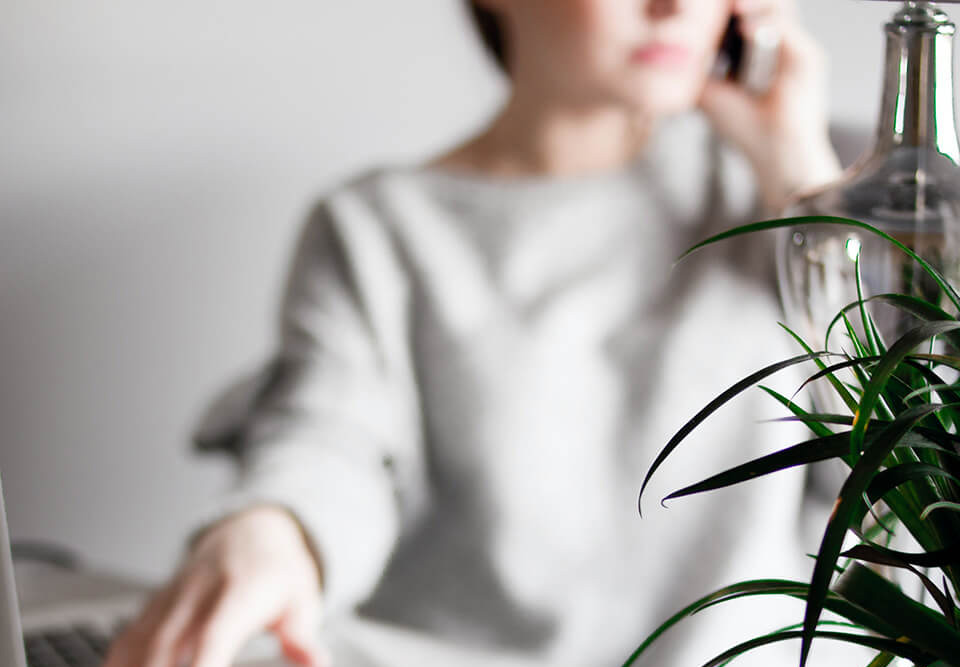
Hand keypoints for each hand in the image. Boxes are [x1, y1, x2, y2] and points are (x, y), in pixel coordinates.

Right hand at [104, 505, 326, 666]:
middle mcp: (198, 594)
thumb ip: (302, 635)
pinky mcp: (153, 606)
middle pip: (165, 647)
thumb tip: (317, 662)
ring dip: (136, 666)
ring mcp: (171, 599)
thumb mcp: (302, 598)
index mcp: (238, 592)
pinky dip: (121, 661)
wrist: (250, 530)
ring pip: (138, 643)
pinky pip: (127, 638)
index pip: (213, 636)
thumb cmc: (276, 569)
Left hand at [699, 0, 841, 211]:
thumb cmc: (747, 131)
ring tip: (729, 4)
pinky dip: (763, 23)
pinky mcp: (809, 59)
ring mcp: (797, 50)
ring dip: (750, 3)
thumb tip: (673, 50)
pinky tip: (742, 24)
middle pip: (763, 5)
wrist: (776, 156)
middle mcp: (782, 47)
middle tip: (711, 0)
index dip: (725, 9)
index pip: (746, 15)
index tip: (701, 6)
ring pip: (777, 8)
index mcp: (762, 52)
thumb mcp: (710, 93)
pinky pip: (786, 29)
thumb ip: (697, 68)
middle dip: (736, 3)